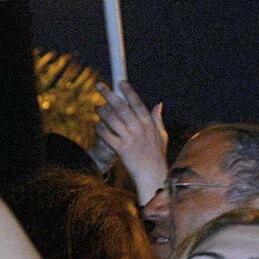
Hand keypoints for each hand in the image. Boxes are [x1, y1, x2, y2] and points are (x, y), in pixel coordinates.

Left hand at [95, 80, 168, 204]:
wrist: (152, 176)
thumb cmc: (157, 156)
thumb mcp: (161, 136)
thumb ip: (157, 119)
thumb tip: (158, 104)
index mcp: (148, 123)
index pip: (137, 102)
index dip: (128, 91)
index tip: (120, 82)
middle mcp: (139, 129)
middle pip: (121, 107)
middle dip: (109, 94)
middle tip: (99, 85)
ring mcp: (130, 139)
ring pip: (111, 119)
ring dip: (102, 111)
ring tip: (96, 107)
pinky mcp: (121, 149)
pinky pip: (106, 135)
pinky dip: (100, 129)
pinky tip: (97, 126)